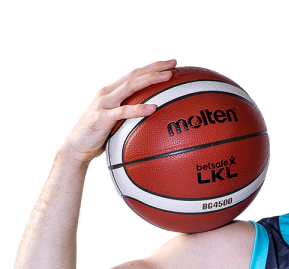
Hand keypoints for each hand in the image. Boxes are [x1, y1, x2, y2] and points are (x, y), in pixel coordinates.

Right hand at [60, 58, 176, 165]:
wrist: (75, 147)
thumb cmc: (98, 136)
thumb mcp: (116, 122)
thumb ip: (130, 117)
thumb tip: (151, 121)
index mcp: (112, 91)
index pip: (134, 74)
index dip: (152, 66)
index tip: (171, 63)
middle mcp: (107, 92)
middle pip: (134, 74)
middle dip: (155, 66)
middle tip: (174, 62)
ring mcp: (104, 103)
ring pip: (130, 86)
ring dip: (151, 79)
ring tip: (168, 76)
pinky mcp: (102, 117)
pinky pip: (123, 112)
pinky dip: (139, 109)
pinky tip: (154, 108)